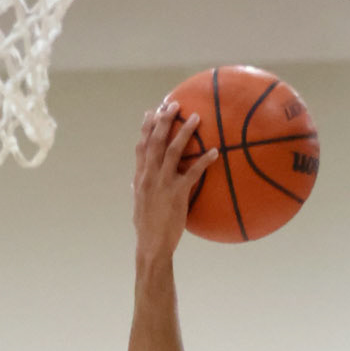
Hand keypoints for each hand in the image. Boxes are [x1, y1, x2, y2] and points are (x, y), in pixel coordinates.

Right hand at [132, 102, 219, 263]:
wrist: (152, 246)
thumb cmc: (147, 229)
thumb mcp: (138, 205)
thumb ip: (138, 190)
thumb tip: (135, 182)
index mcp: (140, 178)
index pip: (141, 146)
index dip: (146, 127)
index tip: (152, 111)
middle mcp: (149, 176)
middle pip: (155, 141)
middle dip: (164, 120)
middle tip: (174, 104)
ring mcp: (162, 183)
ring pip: (172, 151)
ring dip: (184, 132)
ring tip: (196, 117)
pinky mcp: (177, 193)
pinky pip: (193, 172)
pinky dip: (204, 160)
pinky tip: (215, 152)